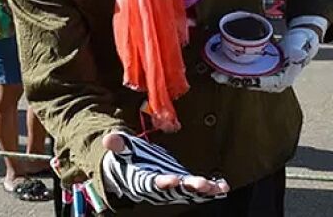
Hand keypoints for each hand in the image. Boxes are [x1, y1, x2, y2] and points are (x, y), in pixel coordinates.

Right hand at [101, 132, 228, 204]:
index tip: (172, 179)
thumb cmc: (127, 159)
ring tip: (217, 187)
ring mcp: (173, 189)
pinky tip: (223, 186)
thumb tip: (109, 139)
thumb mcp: (121, 150)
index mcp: (143, 180)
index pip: (153, 183)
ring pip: (189, 193)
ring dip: (204, 191)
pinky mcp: (182, 185)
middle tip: (203, 184)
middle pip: (176, 190)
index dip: (163, 183)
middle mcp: (160, 189)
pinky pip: (197, 191)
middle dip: (190, 187)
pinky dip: (211, 189)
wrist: (131, 172)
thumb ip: (118, 145)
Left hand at [211, 24, 319, 92]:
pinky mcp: (262, 70)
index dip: (244, 80)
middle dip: (232, 80)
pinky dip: (235, 69)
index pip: (259, 83)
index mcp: (281, 81)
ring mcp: (266, 77)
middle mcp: (272, 82)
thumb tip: (296, 54)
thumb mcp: (303, 46)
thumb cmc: (304, 43)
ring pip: (245, 78)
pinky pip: (246, 71)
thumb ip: (299, 51)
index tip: (231, 77)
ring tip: (215, 72)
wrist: (304, 37)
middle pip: (249, 82)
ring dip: (230, 76)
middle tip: (216, 75)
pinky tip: (223, 64)